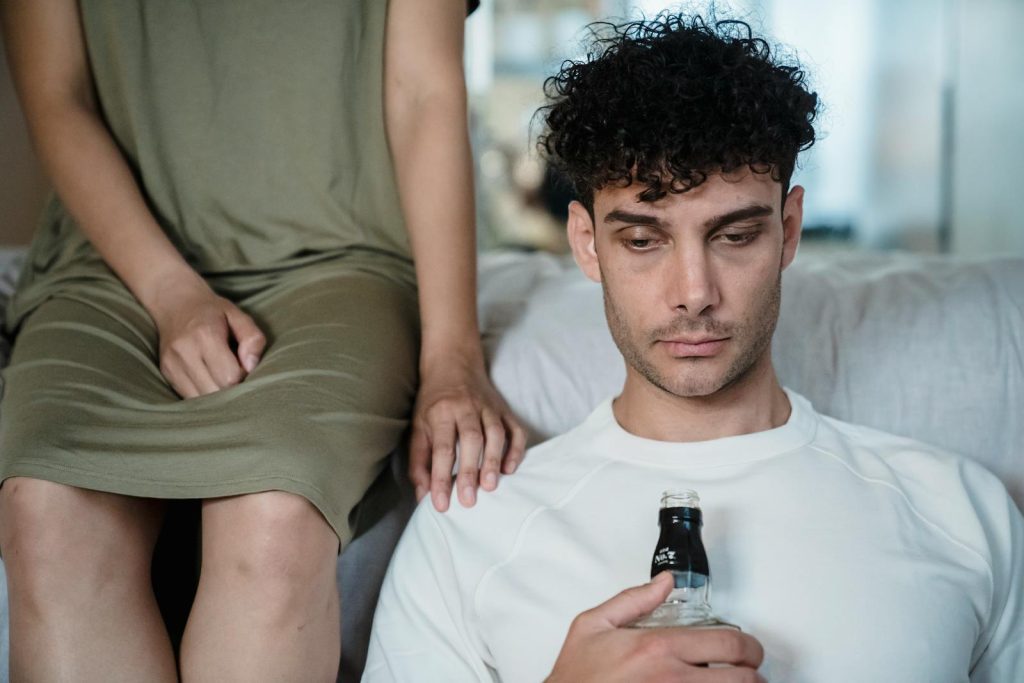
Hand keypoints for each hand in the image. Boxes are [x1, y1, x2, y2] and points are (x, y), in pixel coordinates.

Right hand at [147, 275, 265, 398]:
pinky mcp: (166, 373)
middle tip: (235, 373)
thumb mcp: (238, 315)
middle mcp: (184, 352)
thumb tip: (252, 366)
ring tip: (221, 377)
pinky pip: (188, 397)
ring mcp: (172, 364)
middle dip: (231, 389)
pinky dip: (203, 394)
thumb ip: (252, 338)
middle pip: (215, 391)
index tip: (244, 366)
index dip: (243, 377)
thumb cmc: (213, 311)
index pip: (229, 376)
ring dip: (216, 395)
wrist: (175, 303)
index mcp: (205, 335)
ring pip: (200, 399)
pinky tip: (209, 380)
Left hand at [409, 353, 526, 511]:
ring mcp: (488, 407)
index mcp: (441, 412)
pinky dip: (515, 449)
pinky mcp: (504, 409)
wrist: (453, 363)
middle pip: (470, 440)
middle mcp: (466, 408)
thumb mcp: (417, 426)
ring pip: (495, 434)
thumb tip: (422, 494)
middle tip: (469, 500)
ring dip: (493, 460)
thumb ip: (419, 461)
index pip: (441, 448)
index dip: (440, 477)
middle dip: (469, 471)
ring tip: (490, 486)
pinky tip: (510, 469)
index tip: (441, 504)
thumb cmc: (433, 401)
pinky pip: (515, 429)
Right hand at [547, 573, 765, 682]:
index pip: (728, 643)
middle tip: (751, 671)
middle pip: (742, 677)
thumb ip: (633, 599)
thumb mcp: (593, 624)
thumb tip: (664, 583)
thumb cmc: (576, 676)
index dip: (750, 647)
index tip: (749, 650)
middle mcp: (672, 678)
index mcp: (657, 647)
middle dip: (754, 673)